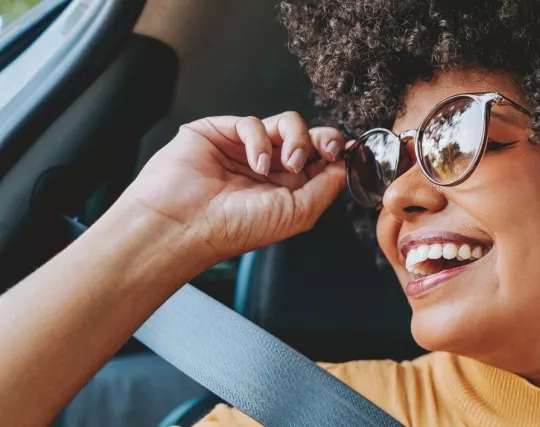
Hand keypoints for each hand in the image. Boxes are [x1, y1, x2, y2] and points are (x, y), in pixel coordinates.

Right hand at [116, 112, 348, 262]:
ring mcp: (244, 149)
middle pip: (308, 136)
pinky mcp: (220, 132)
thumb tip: (344, 165)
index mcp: (286, 188)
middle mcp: (268, 167)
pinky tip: (256, 162)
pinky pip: (252, 123)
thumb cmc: (236, 228)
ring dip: (296, 138)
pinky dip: (260, 140)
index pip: (320, 159)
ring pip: (286, 122)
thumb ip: (326, 187)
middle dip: (322, 139)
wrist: (186, 224)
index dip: (335, 151)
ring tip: (290, 162)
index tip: (345, 151)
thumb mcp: (298, 213)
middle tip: (325, 150)